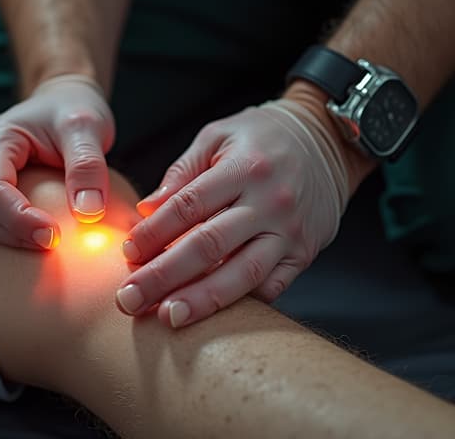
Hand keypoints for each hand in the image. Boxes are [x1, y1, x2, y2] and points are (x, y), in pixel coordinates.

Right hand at [0, 74, 114, 248]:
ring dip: (3, 241)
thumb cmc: (74, 109)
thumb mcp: (87, 127)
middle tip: (55, 245)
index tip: (54, 237)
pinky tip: (21, 244)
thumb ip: (87, 166)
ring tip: (42, 245)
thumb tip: (87, 214)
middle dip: (13, 236)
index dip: (19, 221)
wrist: (63, 101)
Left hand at [115, 99, 348, 327]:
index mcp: (243, 169)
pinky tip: (212, 315)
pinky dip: (242, 303)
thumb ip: (182, 172)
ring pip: (242, 274)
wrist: (327, 143)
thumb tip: (148, 210)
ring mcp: (288, 232)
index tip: (127, 254)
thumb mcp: (219, 136)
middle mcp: (268, 203)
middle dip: (164, 276)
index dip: (154, 233)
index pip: (189, 206)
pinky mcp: (303, 254)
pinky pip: (272, 286)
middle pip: (209, 246)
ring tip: (167, 317)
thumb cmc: (264, 137)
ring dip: (202, 300)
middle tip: (129, 298)